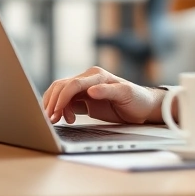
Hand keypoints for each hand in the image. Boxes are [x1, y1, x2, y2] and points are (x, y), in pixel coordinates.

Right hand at [41, 66, 164, 124]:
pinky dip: (60, 109)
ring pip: (61, 92)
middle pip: (62, 86)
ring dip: (54, 105)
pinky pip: (67, 101)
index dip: (62, 97)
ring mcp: (85, 89)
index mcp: (97, 75)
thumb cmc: (137, 99)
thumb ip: (108, 91)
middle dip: (53, 102)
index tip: (56, 112)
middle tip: (50, 119)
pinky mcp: (85, 99)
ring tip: (55, 120)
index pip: (73, 83)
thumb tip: (91, 91)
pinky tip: (63, 119)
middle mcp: (89, 79)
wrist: (143, 106)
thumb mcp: (126, 95)